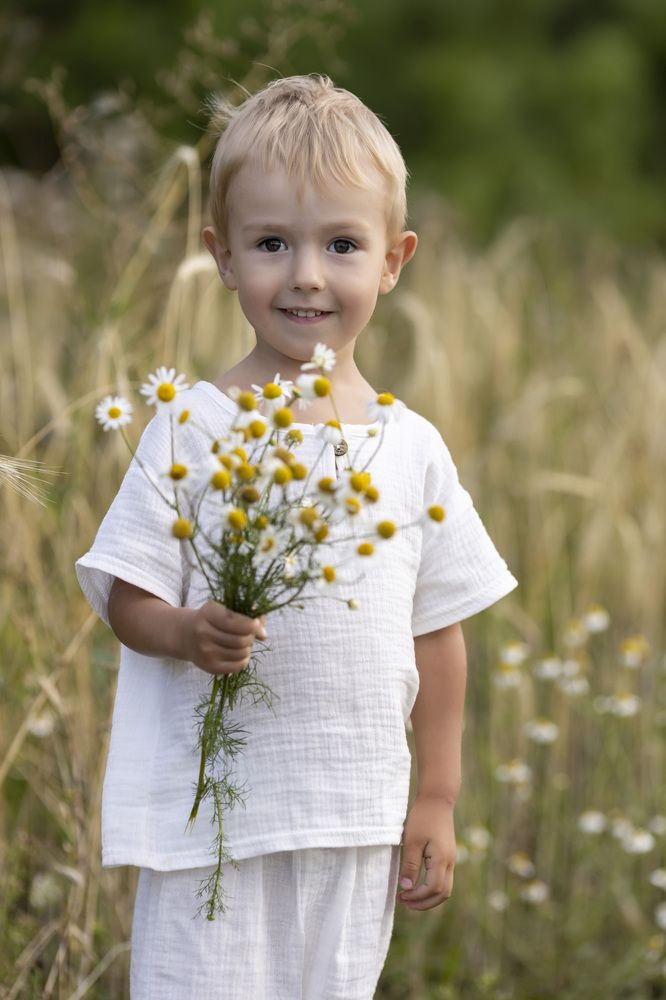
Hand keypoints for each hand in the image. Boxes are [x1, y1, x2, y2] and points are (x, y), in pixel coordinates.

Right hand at [183, 601, 266, 674]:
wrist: (185, 635)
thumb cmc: (212, 620)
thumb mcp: (223, 609)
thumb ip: (246, 614)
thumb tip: (263, 633)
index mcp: (208, 613)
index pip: (236, 622)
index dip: (253, 625)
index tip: (257, 624)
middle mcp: (203, 632)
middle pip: (241, 639)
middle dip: (251, 637)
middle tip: (249, 634)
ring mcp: (205, 651)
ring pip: (241, 653)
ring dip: (248, 648)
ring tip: (244, 643)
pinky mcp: (209, 666)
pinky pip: (238, 666)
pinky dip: (245, 659)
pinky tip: (241, 653)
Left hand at [398, 795, 456, 909]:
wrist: (437, 799)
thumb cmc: (422, 818)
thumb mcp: (412, 841)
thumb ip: (410, 865)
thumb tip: (407, 888)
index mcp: (441, 859)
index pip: (432, 889)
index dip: (417, 897)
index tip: (401, 895)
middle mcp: (450, 862)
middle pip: (443, 894)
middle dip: (424, 903)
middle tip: (405, 903)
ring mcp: (450, 859)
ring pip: (445, 888)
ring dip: (429, 897)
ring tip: (411, 898)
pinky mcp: (448, 855)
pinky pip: (444, 878)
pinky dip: (432, 888)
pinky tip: (419, 884)